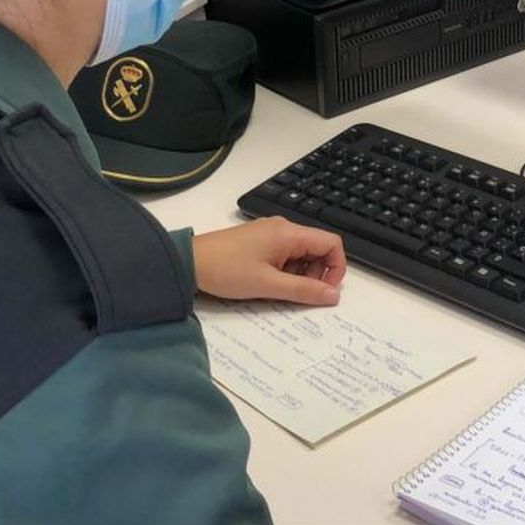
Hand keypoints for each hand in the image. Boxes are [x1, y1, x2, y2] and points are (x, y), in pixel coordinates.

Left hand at [192, 217, 346, 305]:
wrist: (189, 262)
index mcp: (289, 233)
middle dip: (317, 274)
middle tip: (300, 294)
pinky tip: (269, 283)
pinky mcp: (260, 241)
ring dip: (300, 274)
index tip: (325, 291)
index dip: (336, 268)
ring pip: (301, 253)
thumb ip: (304, 290)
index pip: (331, 243)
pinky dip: (286, 271)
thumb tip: (334, 295)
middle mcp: (283, 228)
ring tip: (280, 290)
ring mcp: (271, 233)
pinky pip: (285, 254)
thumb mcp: (268, 285)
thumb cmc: (226, 271)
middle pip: (317, 248)